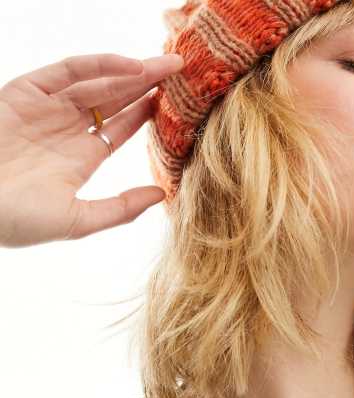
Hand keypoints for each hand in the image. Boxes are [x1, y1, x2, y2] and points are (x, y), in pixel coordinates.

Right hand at [0, 52, 183, 247]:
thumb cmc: (19, 222)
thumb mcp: (79, 220)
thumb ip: (121, 208)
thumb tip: (161, 194)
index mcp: (78, 158)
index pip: (120, 128)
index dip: (147, 114)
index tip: (178, 103)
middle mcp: (64, 129)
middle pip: (114, 99)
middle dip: (147, 85)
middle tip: (180, 71)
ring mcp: (46, 108)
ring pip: (97, 82)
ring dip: (132, 71)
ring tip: (167, 66)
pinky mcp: (25, 91)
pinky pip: (68, 71)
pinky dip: (100, 66)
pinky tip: (132, 66)